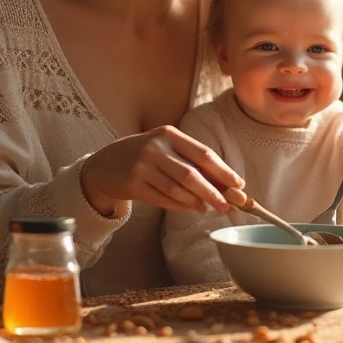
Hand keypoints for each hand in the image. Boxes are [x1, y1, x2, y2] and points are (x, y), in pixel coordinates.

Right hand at [80, 125, 244, 213]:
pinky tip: (190, 208)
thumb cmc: (145, 155)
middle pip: (192, 174)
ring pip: (177, 189)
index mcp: (169, 134)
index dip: (223, 171)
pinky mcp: (132, 184)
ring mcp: (142, 166)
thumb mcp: (166, 149)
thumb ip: (191, 162)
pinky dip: (179, 205)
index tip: (238, 184)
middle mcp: (155, 147)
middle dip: (213, 192)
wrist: (104, 164)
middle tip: (228, 205)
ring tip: (208, 207)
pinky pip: (162, 199)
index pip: (203, 154)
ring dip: (197, 201)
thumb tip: (224, 183)